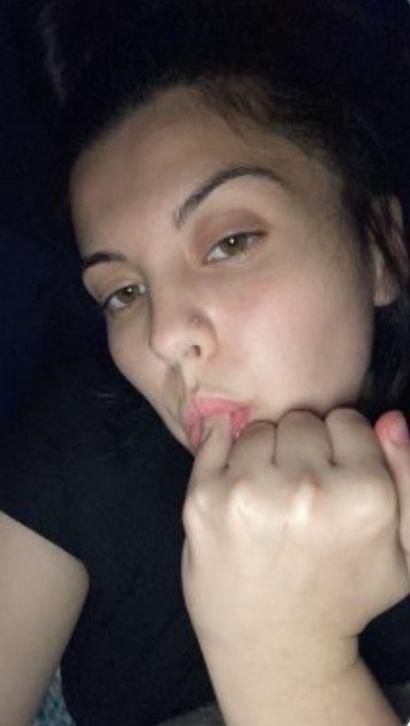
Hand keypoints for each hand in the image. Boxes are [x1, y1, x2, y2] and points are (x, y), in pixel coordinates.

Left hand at [181, 409, 408, 667]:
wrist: (278, 648)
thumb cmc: (346, 594)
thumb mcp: (407, 552)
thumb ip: (409, 477)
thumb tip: (389, 420)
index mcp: (363, 496)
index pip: (347, 420)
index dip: (343, 448)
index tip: (336, 478)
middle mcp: (304, 488)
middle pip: (302, 421)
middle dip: (304, 449)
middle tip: (302, 493)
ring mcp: (248, 492)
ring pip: (260, 429)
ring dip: (265, 454)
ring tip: (270, 497)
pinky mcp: (203, 499)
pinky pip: (215, 439)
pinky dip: (225, 453)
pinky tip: (239, 488)